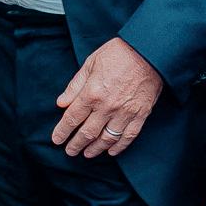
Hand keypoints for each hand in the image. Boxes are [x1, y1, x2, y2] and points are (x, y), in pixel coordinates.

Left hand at [53, 37, 163, 158]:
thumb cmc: (118, 53)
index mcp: (92, 93)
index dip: (62, 132)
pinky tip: (111, 151)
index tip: (56, 140)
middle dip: (75, 145)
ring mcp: (125, 112)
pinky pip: (128, 136)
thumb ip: (75, 86)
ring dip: (95, 149)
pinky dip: (119, 147)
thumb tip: (61, 103)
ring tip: (87, 154)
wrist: (149, 51)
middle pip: (87, 133)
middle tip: (69, 151)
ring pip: (107, 139)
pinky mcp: (140, 115)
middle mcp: (107, 107)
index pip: (72, 118)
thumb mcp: (90, 63)